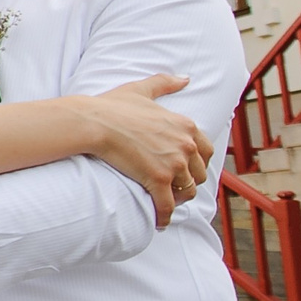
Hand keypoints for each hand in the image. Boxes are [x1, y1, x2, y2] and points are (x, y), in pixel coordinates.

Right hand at [84, 74, 214, 227]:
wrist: (94, 122)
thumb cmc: (113, 106)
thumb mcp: (142, 90)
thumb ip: (166, 83)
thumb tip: (186, 78)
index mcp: (186, 126)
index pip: (206, 151)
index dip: (197, 163)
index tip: (187, 170)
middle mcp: (185, 145)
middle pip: (199, 173)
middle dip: (188, 182)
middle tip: (175, 189)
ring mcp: (173, 164)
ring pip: (187, 191)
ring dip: (178, 200)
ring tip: (167, 203)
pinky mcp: (157, 181)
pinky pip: (168, 206)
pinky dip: (165, 217)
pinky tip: (159, 222)